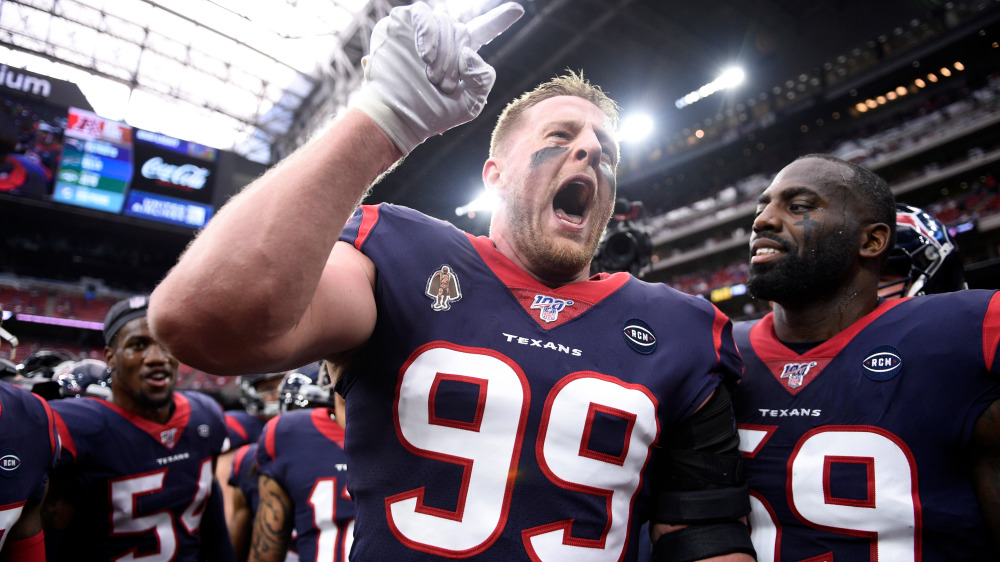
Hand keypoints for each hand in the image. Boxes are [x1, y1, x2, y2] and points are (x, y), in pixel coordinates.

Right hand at [350, 1, 523, 154]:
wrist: (397, 116)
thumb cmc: (431, 114)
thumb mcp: (470, 103)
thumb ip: (483, 78)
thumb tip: (469, 52)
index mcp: (460, 56)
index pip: (484, 31)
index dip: (500, 19)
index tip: (518, 10)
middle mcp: (442, 40)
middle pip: (461, 31)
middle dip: (455, 57)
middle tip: (443, 84)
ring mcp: (420, 31)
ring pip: (444, 22)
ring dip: (442, 49)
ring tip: (432, 73)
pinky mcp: (400, 24)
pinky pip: (422, 14)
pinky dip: (428, 33)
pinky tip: (426, 55)